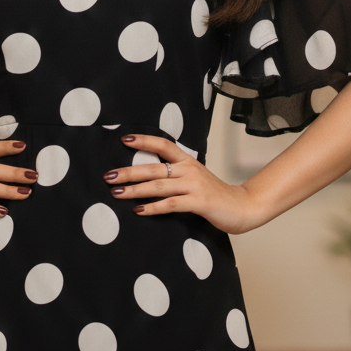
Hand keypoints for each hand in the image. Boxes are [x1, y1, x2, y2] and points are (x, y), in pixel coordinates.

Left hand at [103, 134, 256, 235]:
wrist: (241, 207)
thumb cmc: (214, 194)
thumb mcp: (194, 178)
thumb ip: (175, 174)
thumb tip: (146, 174)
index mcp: (188, 161)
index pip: (164, 145)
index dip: (144, 141)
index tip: (124, 139)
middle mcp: (189, 170)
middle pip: (154, 167)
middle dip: (129, 172)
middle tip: (109, 176)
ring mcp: (194, 186)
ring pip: (158, 186)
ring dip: (135, 190)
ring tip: (117, 193)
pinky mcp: (198, 202)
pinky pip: (170, 204)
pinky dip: (153, 208)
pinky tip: (139, 210)